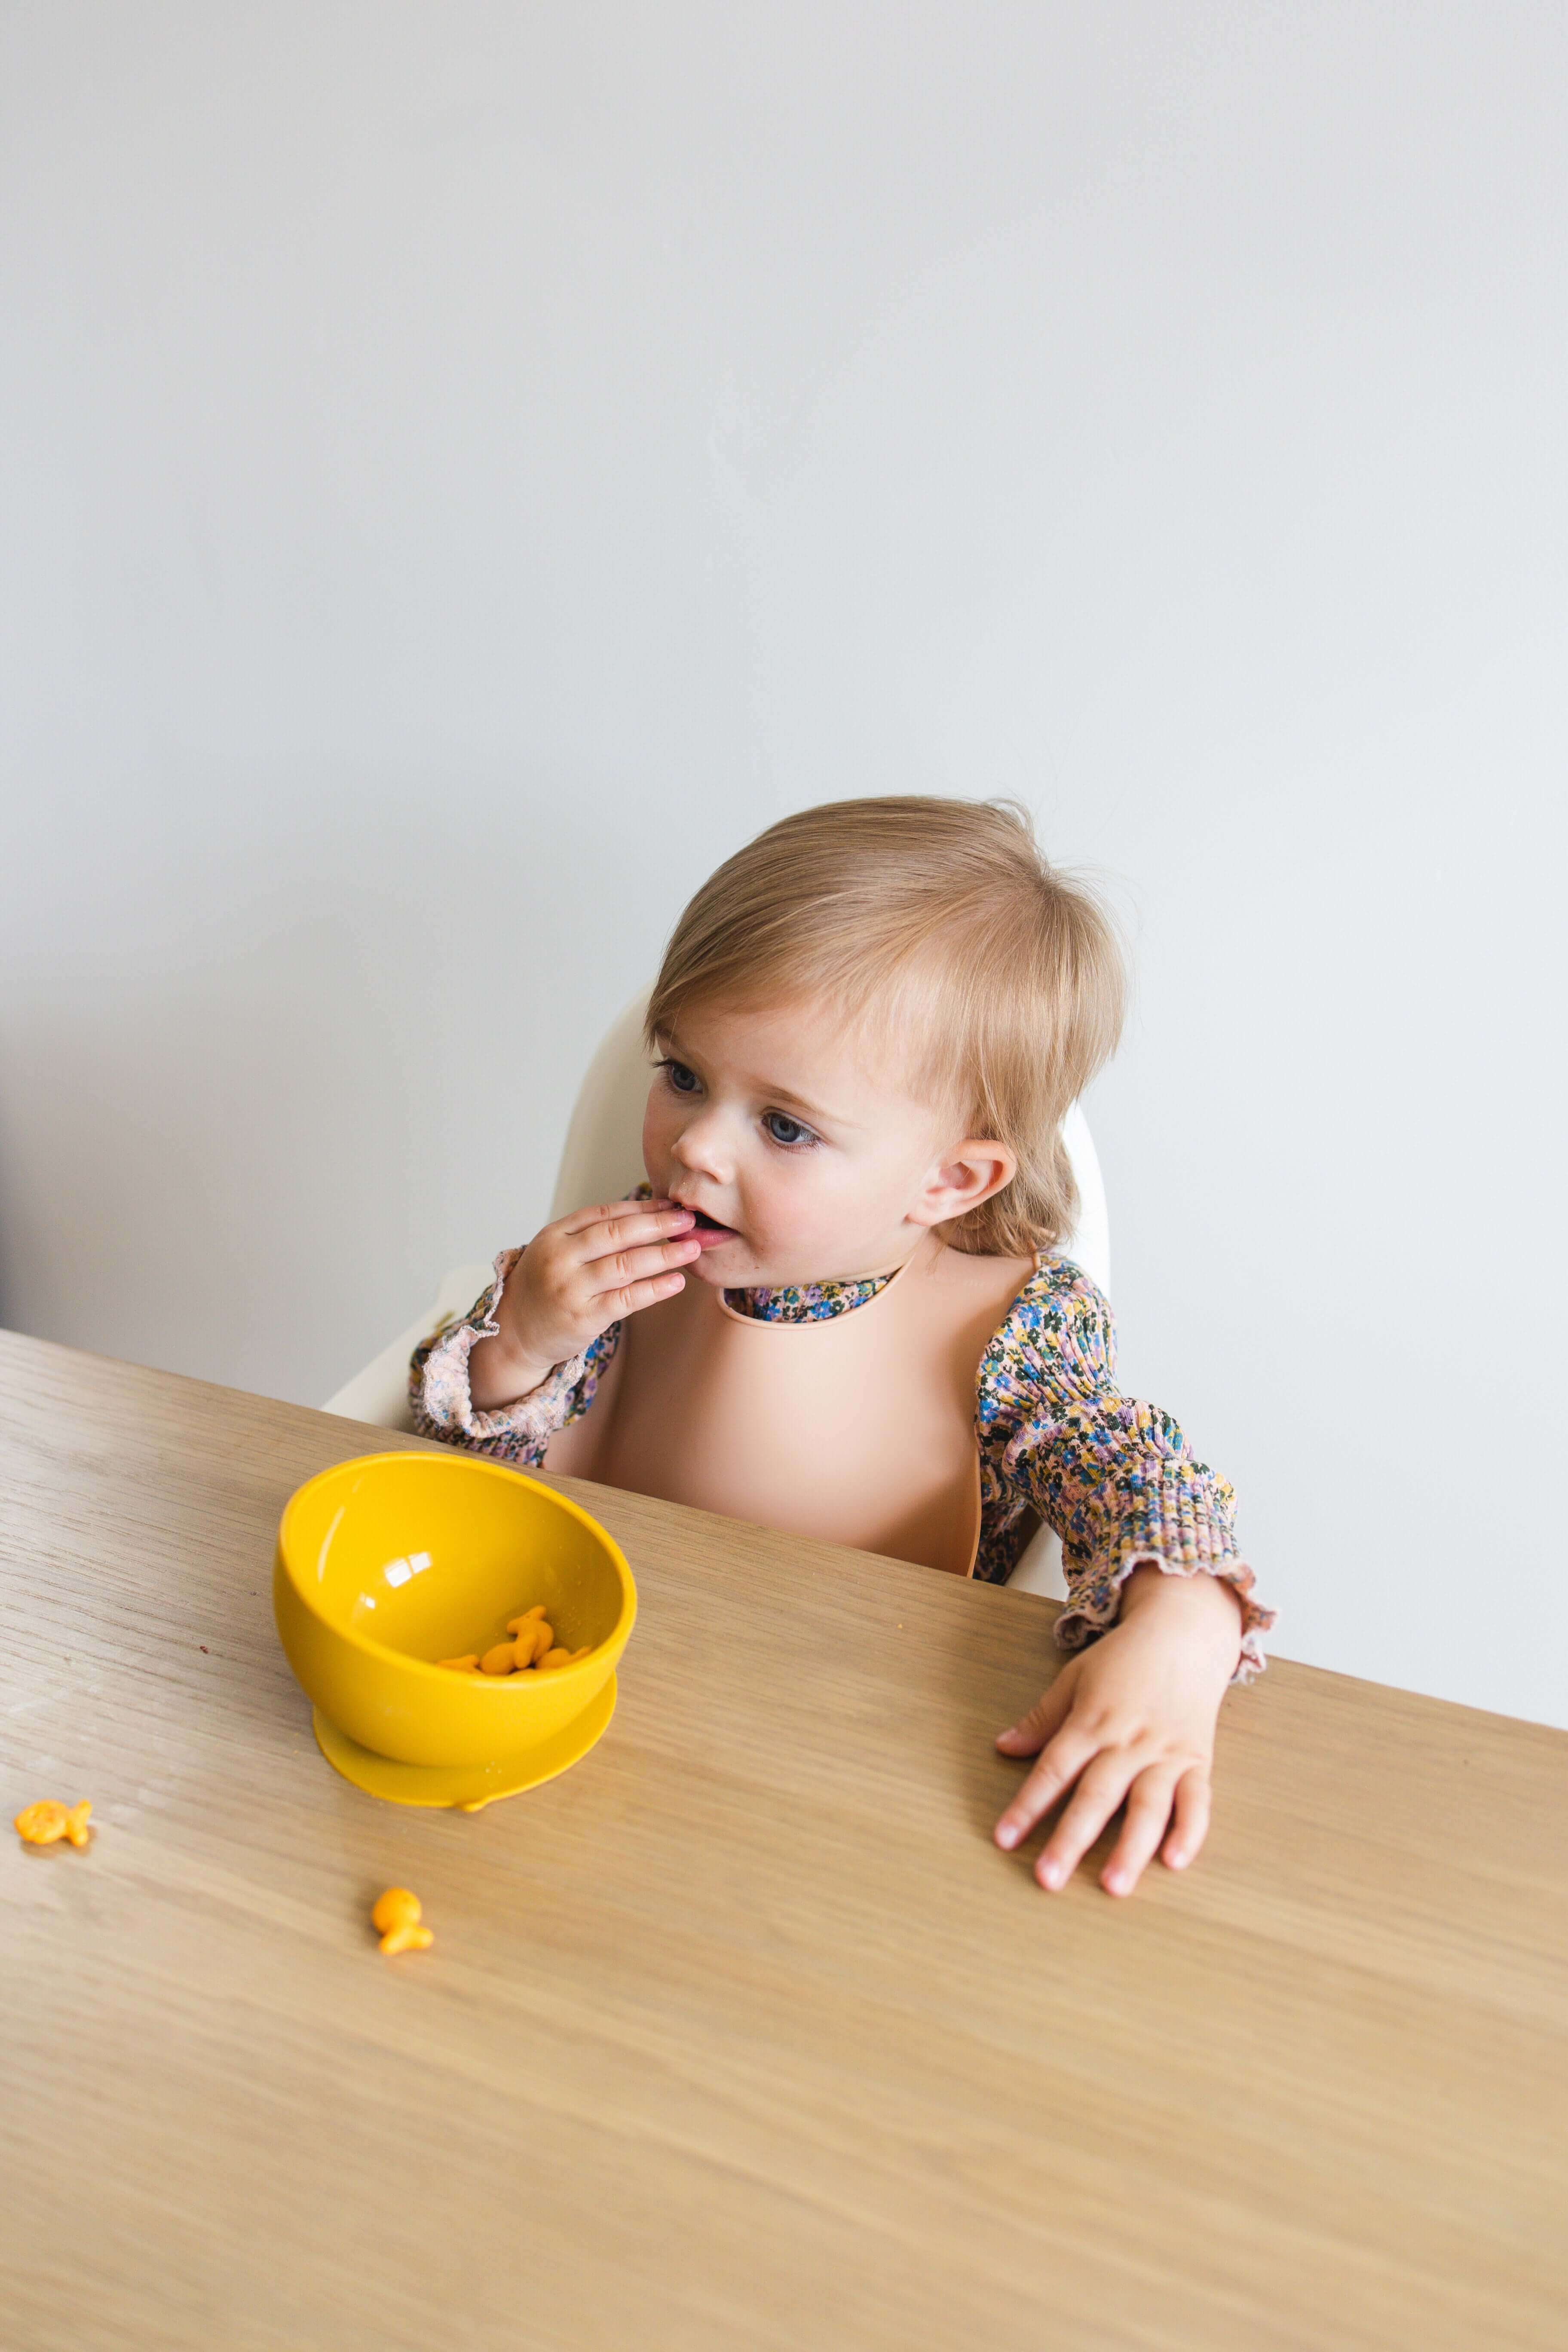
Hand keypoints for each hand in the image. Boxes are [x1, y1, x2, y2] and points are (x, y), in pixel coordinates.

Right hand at [468, 1198, 700, 1409]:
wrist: (513, 1334)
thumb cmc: (544, 1288)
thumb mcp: (556, 1252)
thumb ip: (590, 1236)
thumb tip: (646, 1216)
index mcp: (555, 1235)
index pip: (605, 1213)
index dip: (642, 1208)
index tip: (671, 1205)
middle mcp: (560, 1258)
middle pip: (617, 1234)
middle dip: (658, 1225)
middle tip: (688, 1219)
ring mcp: (570, 1289)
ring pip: (626, 1265)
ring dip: (664, 1255)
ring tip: (691, 1248)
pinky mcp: (583, 1318)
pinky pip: (626, 1299)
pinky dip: (654, 1289)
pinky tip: (676, 1282)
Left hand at [993, 1566, 1242, 1896]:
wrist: (1184, 1634)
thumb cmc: (1124, 1659)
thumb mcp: (1075, 1679)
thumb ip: (1042, 1718)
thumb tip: (1003, 1747)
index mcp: (1092, 1722)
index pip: (1054, 1770)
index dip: (1027, 1805)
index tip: (1004, 1838)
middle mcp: (1128, 1742)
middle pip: (1096, 1796)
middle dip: (1071, 1840)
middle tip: (1049, 1879)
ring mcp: (1166, 1753)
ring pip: (1148, 1806)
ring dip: (1130, 1848)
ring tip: (1113, 1886)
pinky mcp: (1197, 1761)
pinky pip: (1197, 1801)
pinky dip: (1189, 1831)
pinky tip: (1175, 1861)